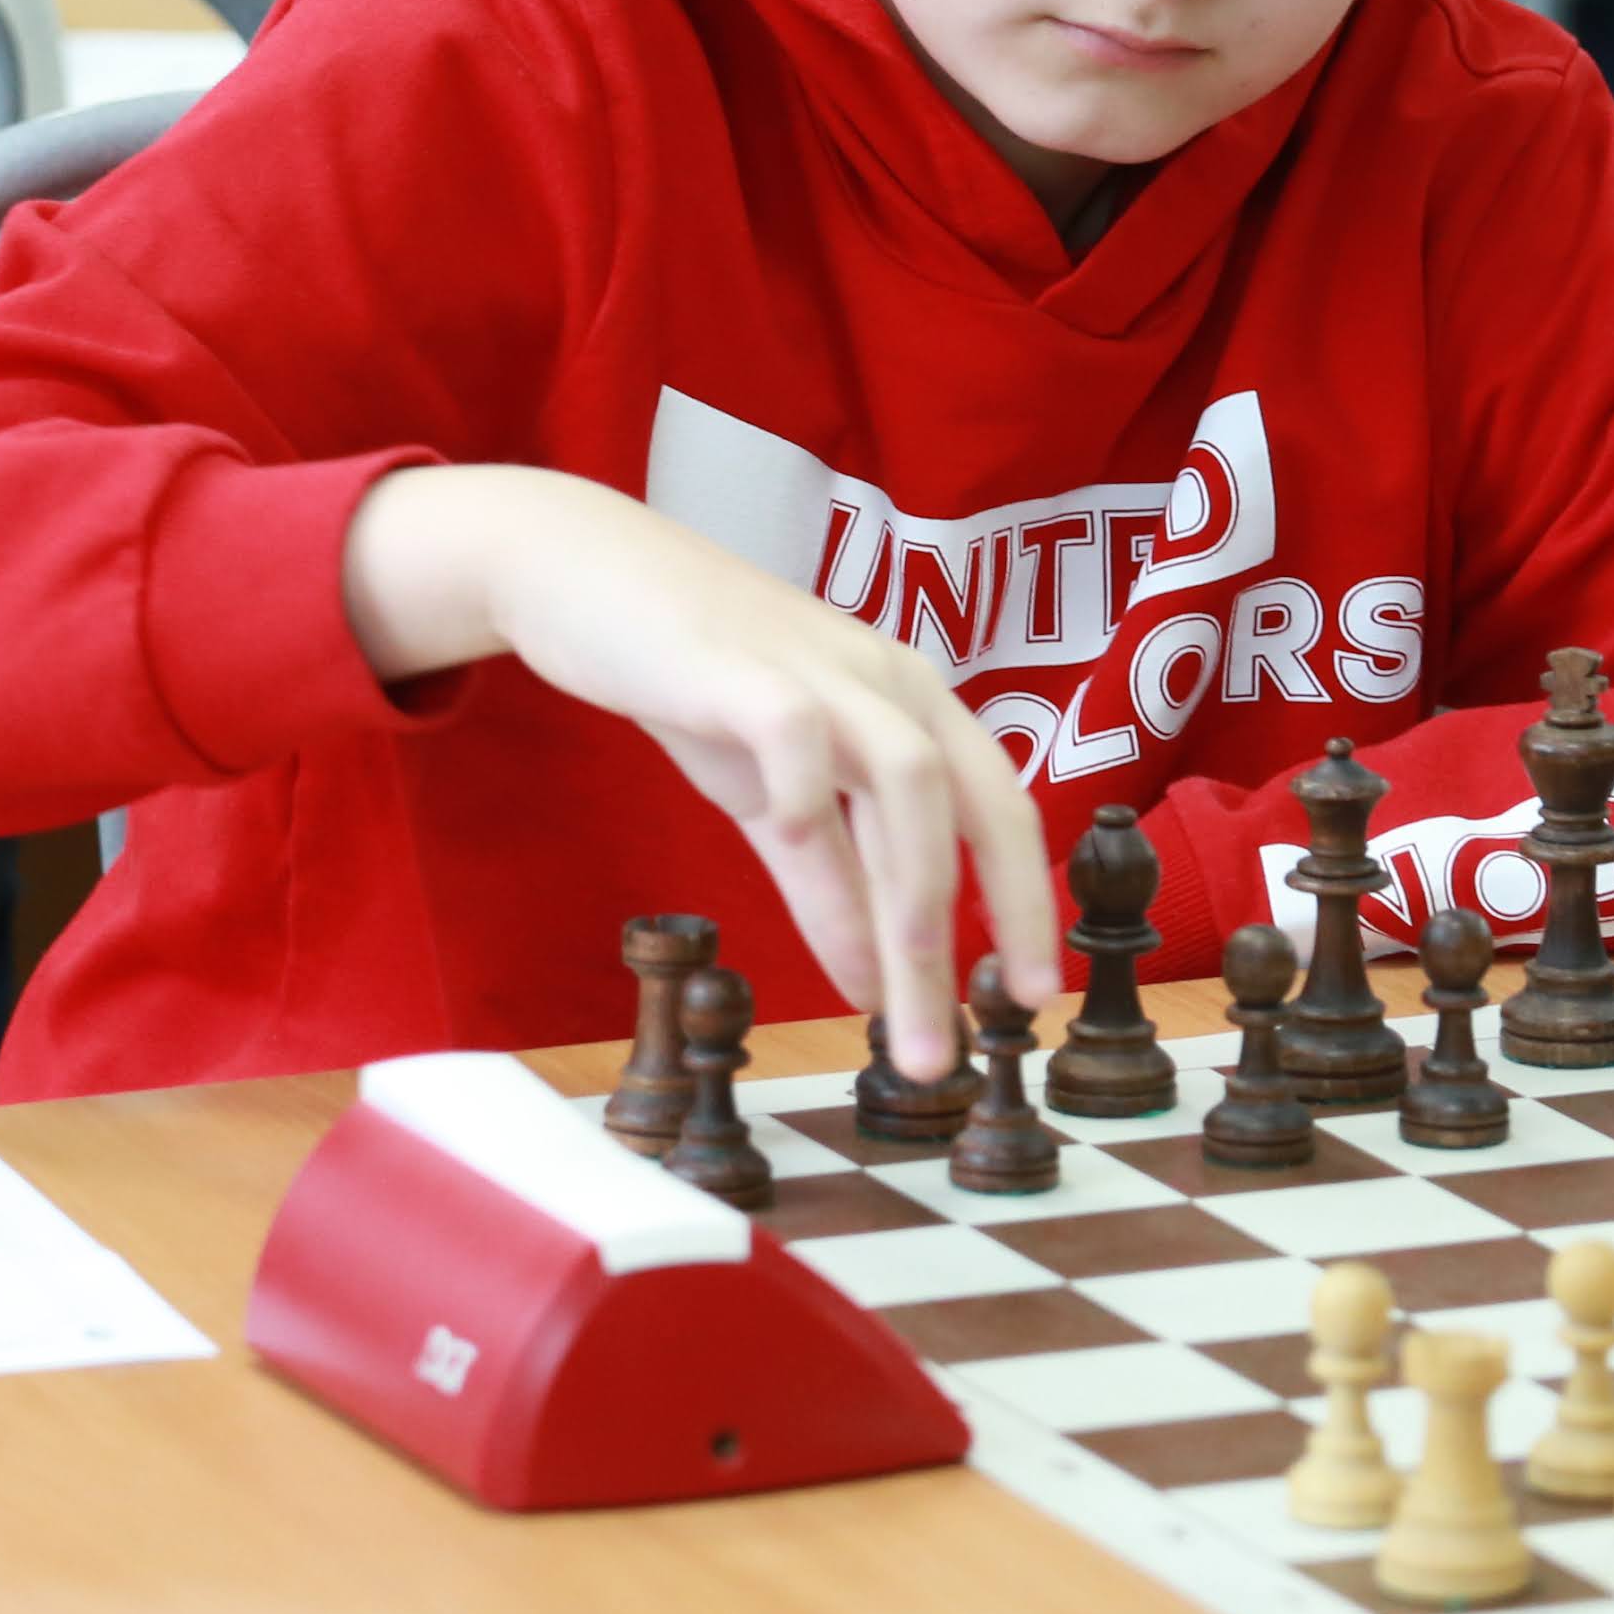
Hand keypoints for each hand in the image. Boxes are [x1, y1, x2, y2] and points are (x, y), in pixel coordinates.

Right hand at [339, 466, 1060, 1080]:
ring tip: (891, 1005)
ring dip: (907, 905)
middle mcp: (890, 680)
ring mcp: (823, 666)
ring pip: (909, 782)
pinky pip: (797, 740)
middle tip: (964, 1040)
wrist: (586, 573)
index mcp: (912, 706)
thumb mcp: (770, 796)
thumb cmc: (694, 681)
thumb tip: (872, 984)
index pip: (1000, 810)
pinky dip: (806, 806)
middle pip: (976, 804)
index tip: (1027, 995)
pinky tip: (789, 860)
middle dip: (985, 926)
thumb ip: (827, 882)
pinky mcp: (743, 665)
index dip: (1024, 903)